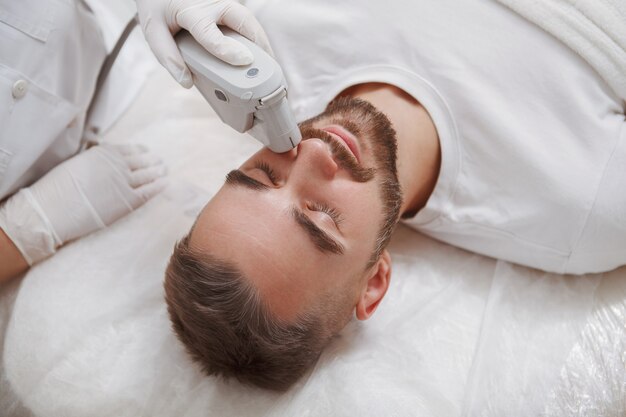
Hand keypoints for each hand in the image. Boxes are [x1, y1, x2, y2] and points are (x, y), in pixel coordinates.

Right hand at [0, 144, 165, 263]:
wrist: (53, 210)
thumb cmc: (58, 188)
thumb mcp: (77, 163)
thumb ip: (95, 160)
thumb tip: (105, 160)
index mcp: (103, 153)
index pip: (128, 149)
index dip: (140, 150)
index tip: (146, 151)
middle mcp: (117, 165)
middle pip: (141, 161)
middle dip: (153, 161)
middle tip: (160, 161)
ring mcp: (124, 183)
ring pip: (148, 175)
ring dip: (158, 172)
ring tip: (165, 170)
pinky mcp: (127, 201)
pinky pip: (148, 192)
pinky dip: (158, 187)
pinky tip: (165, 184)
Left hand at [137, 0, 272, 87]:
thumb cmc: (158, 7)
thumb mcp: (152, 30)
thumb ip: (167, 56)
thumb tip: (186, 82)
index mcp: (189, 9)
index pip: (210, 32)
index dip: (227, 48)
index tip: (244, 61)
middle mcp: (210, 2)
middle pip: (241, 19)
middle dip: (258, 43)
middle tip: (269, 68)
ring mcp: (221, 1)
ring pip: (248, 19)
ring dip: (261, 41)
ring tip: (271, 66)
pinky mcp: (227, 3)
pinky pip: (246, 20)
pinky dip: (256, 37)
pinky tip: (262, 55)